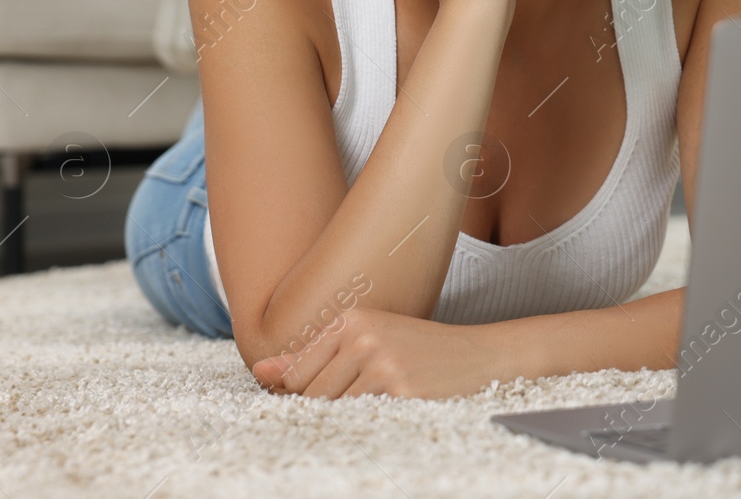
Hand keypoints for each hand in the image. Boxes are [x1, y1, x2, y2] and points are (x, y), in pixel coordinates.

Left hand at [250, 307, 514, 398]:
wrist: (479, 355)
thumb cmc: (421, 350)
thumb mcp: (370, 339)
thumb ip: (315, 356)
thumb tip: (260, 370)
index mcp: (352, 319)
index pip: (298, 373)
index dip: (305, 395)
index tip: (331, 397)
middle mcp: (363, 337)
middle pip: (312, 395)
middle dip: (329, 408)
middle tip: (364, 399)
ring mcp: (381, 363)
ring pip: (335, 410)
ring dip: (352, 415)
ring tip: (382, 399)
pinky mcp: (400, 390)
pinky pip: (362, 419)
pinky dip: (371, 421)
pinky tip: (394, 407)